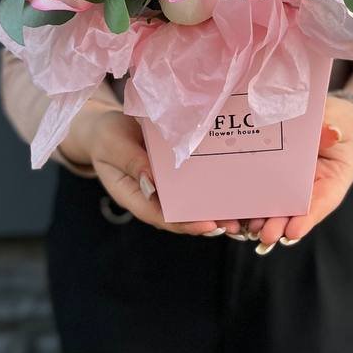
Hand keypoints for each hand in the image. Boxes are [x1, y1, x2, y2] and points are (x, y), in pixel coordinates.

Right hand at [85, 110, 243, 236]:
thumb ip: (131, 163)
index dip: (186, 224)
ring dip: (218, 208)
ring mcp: (169, 184)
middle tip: (237, 226)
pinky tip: (238, 184)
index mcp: (136, 197)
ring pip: (195, 202)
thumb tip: (152, 181)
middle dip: (210, 222)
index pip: (163, 217)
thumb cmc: (106, 137)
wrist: (106, 125)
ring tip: (246, 214)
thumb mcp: (113, 146)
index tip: (210, 227)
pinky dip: (216, 185)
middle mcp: (156, 195)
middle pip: (184, 216)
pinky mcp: (179, 169)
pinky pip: (198, 180)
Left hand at [243, 94, 352, 251]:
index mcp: (332, 180)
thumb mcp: (340, 125)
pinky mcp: (272, 175)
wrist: (325, 119)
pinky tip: (236, 213)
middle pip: (295, 210)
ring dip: (264, 218)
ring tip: (251, 228)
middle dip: (280, 223)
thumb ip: (334, 129)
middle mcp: (310, 188)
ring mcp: (290, 183)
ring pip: (277, 205)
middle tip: (266, 235)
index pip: (322, 201)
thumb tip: (331, 131)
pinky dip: (249, 203)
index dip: (308, 218)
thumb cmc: (336, 123)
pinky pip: (261, 189)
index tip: (293, 231)